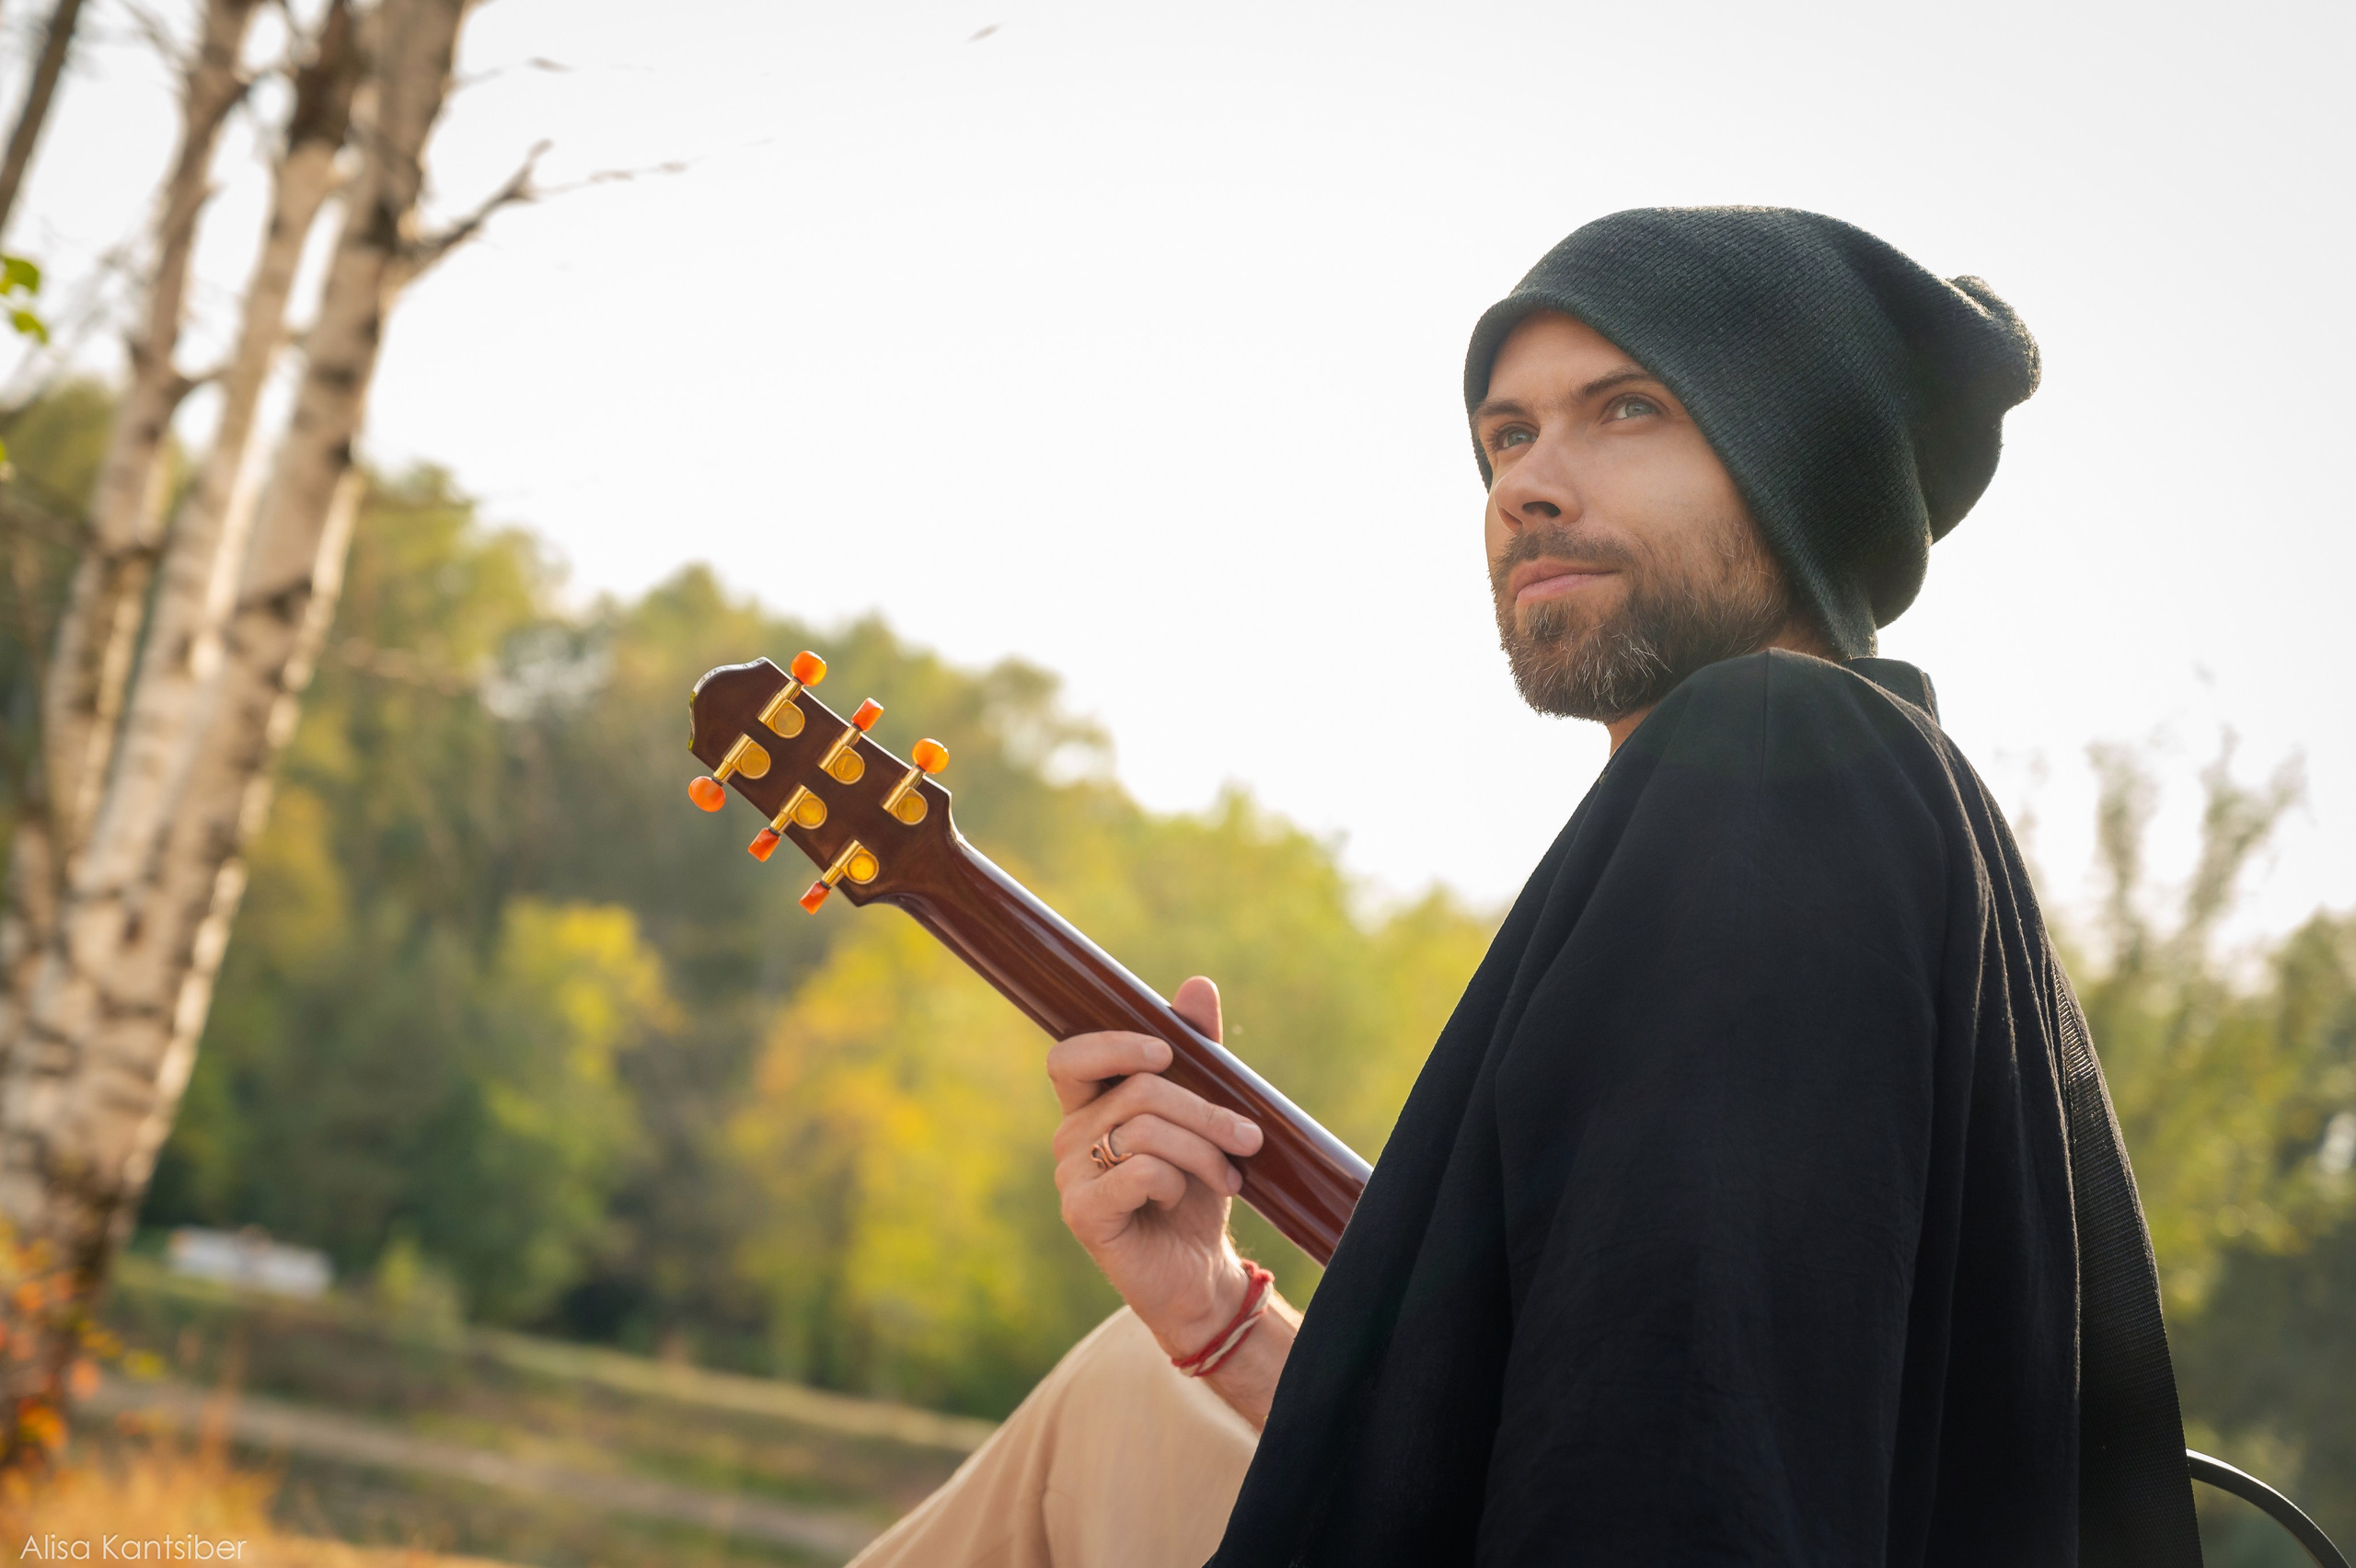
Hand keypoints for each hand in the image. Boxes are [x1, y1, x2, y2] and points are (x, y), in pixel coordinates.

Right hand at [1049, 976, 1265, 1359]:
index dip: (1114, 1045)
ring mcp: (1071, 1177)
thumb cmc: (1195, 1193)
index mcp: (1089, 1109)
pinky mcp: (1083, 1214)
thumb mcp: (1203, 1119)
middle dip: (1206, 1111)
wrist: (1198, 1272)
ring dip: (1204, 1151)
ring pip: (1146, 1130)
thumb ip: (1196, 1054)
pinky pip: (1141, 1170)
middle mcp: (1069, 1138)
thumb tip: (1197, 985)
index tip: (1168, 1053)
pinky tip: (1180, 1201)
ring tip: (1228, 1176)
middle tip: (1249, 1138)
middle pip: (1138, 1091)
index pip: (1070, 1057)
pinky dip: (1177, 1182)